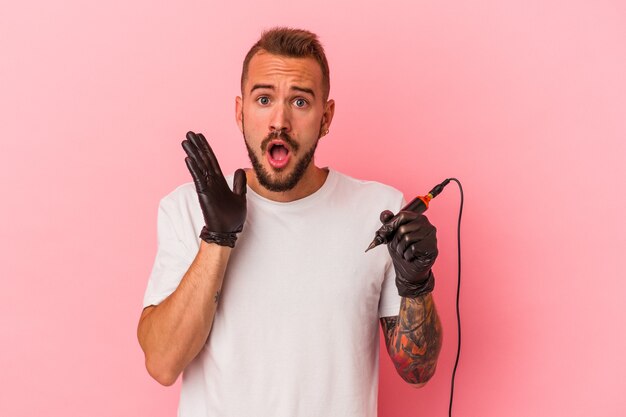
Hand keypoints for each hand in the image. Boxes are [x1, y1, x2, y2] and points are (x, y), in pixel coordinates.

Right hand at [181, 131, 246, 246]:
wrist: (227, 232)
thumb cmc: (232, 217)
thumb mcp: (240, 197)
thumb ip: (239, 183)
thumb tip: (242, 170)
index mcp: (219, 181)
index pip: (212, 160)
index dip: (206, 148)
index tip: (200, 137)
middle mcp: (211, 181)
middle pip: (203, 159)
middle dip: (197, 146)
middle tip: (189, 133)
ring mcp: (207, 187)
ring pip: (199, 166)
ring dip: (193, 153)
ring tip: (185, 141)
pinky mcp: (204, 194)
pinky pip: (198, 178)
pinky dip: (194, 168)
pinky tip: (189, 158)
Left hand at [380, 210, 437, 297]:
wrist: (409, 271)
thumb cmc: (402, 251)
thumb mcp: (392, 236)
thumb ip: (389, 224)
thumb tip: (384, 214)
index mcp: (417, 218)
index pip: (402, 215)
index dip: (389, 225)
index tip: (381, 234)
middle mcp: (426, 224)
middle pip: (403, 229)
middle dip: (395, 241)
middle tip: (398, 249)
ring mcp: (431, 236)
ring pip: (407, 239)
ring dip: (401, 249)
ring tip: (405, 253)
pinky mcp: (432, 247)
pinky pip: (413, 249)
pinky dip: (407, 255)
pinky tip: (411, 257)